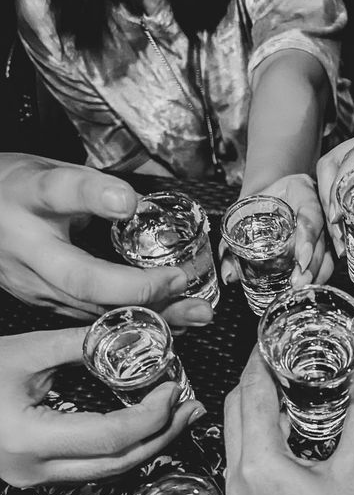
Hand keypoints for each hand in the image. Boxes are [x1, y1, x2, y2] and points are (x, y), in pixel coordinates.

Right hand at [0, 154, 212, 326]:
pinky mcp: (42, 304)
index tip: (128, 201)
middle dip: (137, 288)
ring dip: (148, 314)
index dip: (95, 196)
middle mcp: (27, 248)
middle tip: (180, 280)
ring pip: (92, 308)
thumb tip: (137, 205)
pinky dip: (132, 322)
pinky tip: (170, 324)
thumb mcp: (50, 170)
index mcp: (28, 197)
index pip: (59, 192)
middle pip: (81, 277)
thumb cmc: (19, 190)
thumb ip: (92, 187)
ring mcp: (32, 284)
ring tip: (193, 312)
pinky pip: (90, 319)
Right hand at [0, 329, 204, 486]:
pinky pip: (93, 466)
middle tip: (191, 406)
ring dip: (148, 442)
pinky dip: (123, 445)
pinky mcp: (37, 473)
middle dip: (163, 433)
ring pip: (110, 469)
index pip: (112, 437)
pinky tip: (142, 423)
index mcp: (30, 439)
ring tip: (177, 413)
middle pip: (120, 462)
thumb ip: (80, 345)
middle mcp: (35, 469)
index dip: (152, 414)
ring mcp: (35, 478)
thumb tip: (132, 334)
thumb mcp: (23, 352)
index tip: (174, 387)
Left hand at [222, 173, 332, 287]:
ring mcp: (324, 228)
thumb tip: (229, 274)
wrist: (268, 198)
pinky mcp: (324, 244)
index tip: (301, 259)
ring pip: (328, 254)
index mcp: (303, 191)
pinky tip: (307, 289)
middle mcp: (319, 209)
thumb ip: (233, 240)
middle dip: (313, 264)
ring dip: (316, 274)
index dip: (308, 237)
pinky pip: (326, 262)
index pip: (311, 214)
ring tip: (301, 289)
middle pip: (322, 238)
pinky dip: (317, 277)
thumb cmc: (257, 203)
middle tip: (298, 282)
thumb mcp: (243, 214)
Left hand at [224, 348, 353, 494]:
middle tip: (284, 351)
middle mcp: (239, 477)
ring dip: (258, 402)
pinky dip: (262, 429)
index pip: (252, 392)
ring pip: (238, 431)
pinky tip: (293, 423)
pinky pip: (246, 454)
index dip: (261, 357)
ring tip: (290, 379)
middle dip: (256, 375)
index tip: (274, 333)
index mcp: (258, 464)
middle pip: (236, 407)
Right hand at [317, 111, 353, 251]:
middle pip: (334, 162)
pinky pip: (349, 173)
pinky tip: (347, 220)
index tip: (337, 220)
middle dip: (328, 198)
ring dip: (332, 198)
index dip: (337, 192)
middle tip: (336, 230)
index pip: (350, 161)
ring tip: (339, 230)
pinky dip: (342, 196)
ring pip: (336, 168)